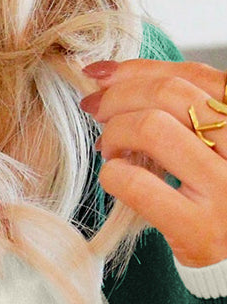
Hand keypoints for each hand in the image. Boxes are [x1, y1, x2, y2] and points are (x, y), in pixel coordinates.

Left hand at [79, 58, 226, 268]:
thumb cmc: (211, 192)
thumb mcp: (206, 141)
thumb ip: (177, 109)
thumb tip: (110, 77)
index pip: (190, 74)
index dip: (138, 69)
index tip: (101, 76)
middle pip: (169, 94)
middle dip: (119, 97)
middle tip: (96, 111)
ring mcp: (221, 187)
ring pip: (154, 129)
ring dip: (115, 132)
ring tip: (108, 148)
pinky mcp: (197, 227)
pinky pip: (140, 185)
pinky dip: (114, 174)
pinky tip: (113, 176)